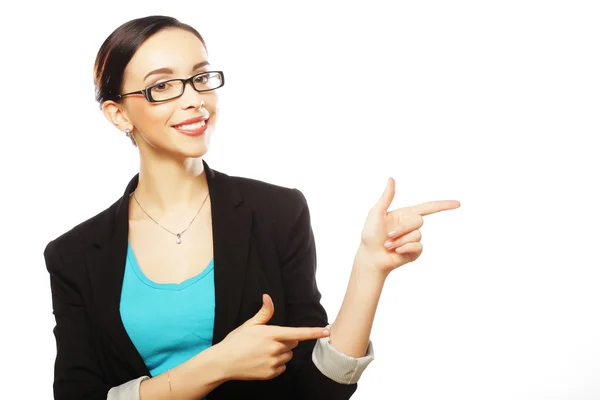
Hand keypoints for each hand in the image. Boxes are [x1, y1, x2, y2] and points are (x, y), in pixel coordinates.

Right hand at [215, 294, 329, 380]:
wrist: (223, 362)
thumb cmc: (236, 341)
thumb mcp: (250, 324)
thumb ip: (264, 312)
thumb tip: (268, 297)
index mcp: (272, 334)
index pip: (298, 333)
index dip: (314, 332)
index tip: (327, 332)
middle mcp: (275, 349)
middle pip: (293, 343)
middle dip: (286, 341)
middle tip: (269, 340)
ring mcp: (273, 363)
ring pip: (288, 356)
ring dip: (281, 353)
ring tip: (263, 351)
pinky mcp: (270, 374)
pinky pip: (282, 368)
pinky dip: (276, 365)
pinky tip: (263, 361)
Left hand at [359, 177, 459, 275]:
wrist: (370, 257)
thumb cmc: (370, 235)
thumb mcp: (377, 212)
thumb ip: (387, 197)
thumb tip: (392, 179)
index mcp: (404, 214)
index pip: (428, 208)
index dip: (443, 205)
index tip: (458, 204)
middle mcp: (411, 226)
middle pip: (419, 221)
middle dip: (403, 228)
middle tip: (388, 235)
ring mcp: (414, 239)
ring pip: (417, 235)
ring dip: (400, 241)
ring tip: (388, 245)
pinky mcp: (415, 252)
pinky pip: (418, 246)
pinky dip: (405, 248)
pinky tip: (396, 252)